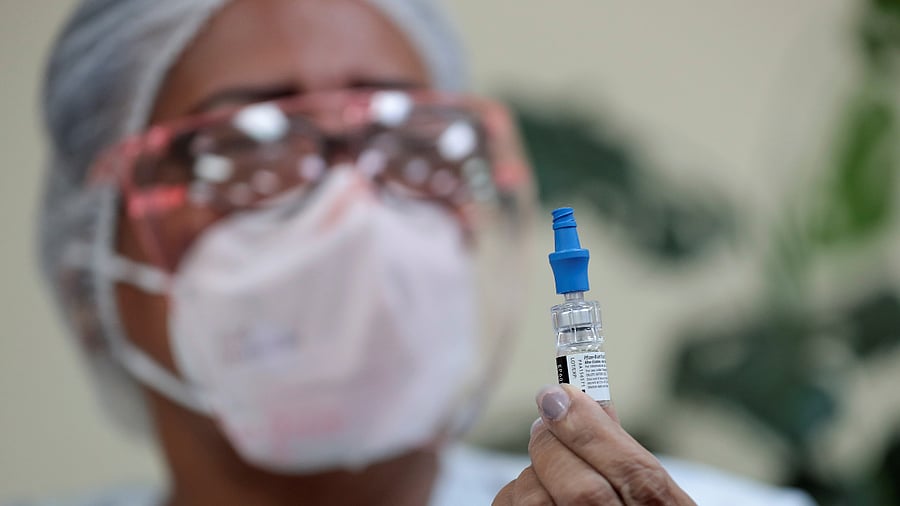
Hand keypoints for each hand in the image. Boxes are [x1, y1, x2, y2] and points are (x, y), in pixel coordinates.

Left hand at [493, 385, 694, 504]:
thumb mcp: (654, 503)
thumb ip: (624, 459)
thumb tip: (587, 402)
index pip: (637, 477)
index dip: (592, 430)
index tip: (559, 392)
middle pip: (582, 491)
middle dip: (555, 446)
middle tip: (547, 423)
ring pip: (535, 502)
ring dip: (532, 475)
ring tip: (547, 474)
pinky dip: (513, 499)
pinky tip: (534, 500)